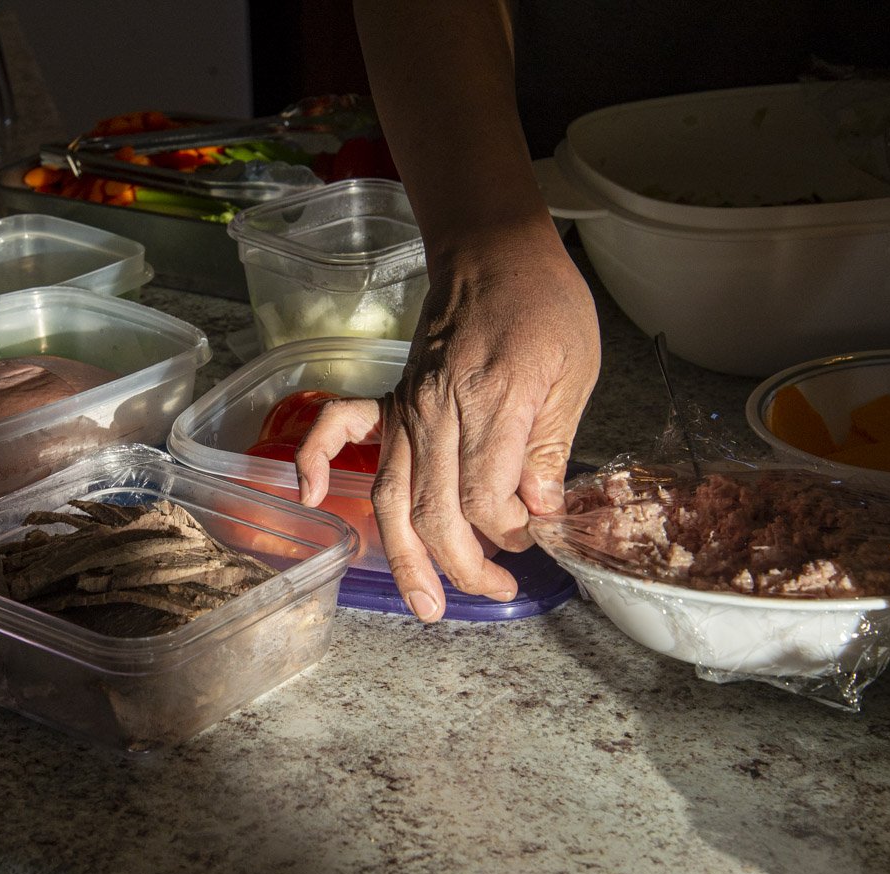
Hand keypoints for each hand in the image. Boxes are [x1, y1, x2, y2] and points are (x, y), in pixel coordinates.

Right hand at [298, 228, 599, 619]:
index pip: (486, 497)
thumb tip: (540, 510)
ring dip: (404, 557)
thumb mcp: (575, 372)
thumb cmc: (544, 306)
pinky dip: (316, 461)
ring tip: (423, 604)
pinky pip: (338, 429)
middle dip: (462, 567)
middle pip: (434, 509)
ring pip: (392, 495)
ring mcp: (406, 406)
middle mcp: (438, 409)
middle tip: (493, 591)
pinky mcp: (390, 399)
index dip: (510, 531)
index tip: (535, 533)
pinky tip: (313, 498)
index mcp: (493, 402)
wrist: (497, 253)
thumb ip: (553, 445)